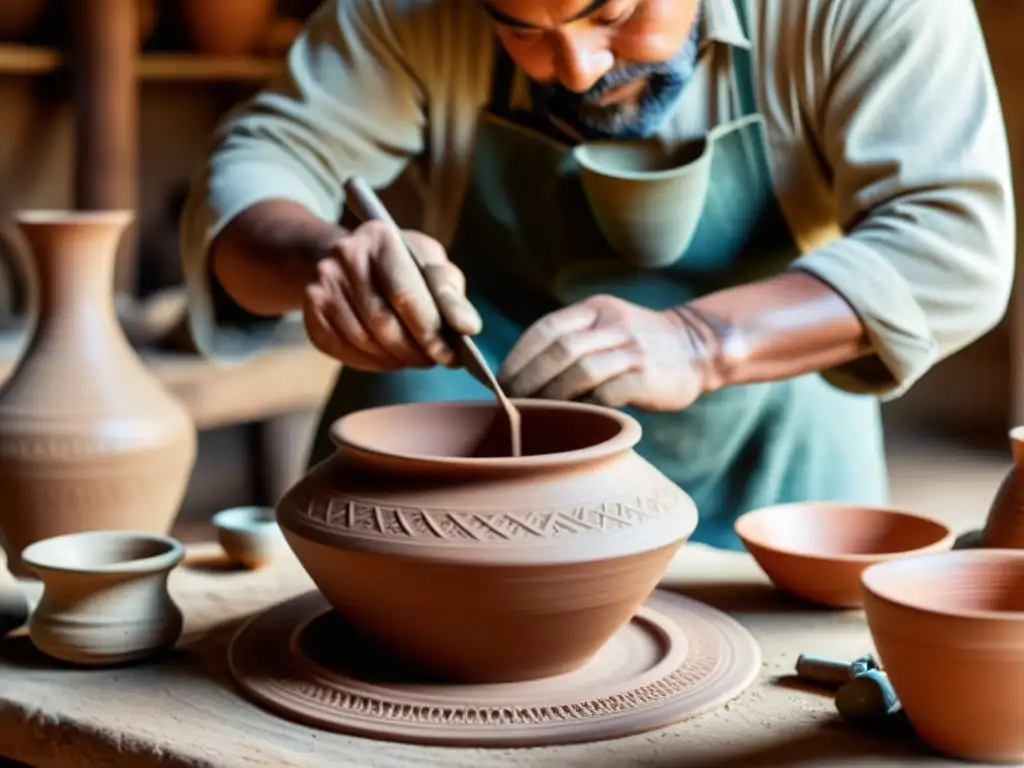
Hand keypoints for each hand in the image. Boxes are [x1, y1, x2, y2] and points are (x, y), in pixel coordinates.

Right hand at [302, 220, 481, 371]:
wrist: (351, 260)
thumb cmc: (403, 265)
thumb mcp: (431, 266)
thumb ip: (451, 294)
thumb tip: (468, 327)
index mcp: (380, 237)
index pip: (405, 295)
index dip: (431, 332)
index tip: (452, 356)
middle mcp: (344, 255)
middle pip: (382, 322)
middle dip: (415, 351)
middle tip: (435, 362)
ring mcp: (321, 282)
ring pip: (362, 340)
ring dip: (395, 359)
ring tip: (415, 359)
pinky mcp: (311, 310)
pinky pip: (342, 348)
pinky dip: (371, 363)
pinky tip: (389, 359)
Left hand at [498, 295, 708, 410]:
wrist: (698, 347)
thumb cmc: (639, 345)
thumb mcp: (606, 325)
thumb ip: (571, 340)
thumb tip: (519, 374)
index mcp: (595, 310)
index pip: (546, 329)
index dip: (518, 356)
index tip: (500, 381)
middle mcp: (613, 325)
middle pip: (559, 350)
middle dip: (528, 378)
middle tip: (510, 402)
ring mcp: (632, 350)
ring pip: (581, 371)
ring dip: (551, 394)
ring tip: (534, 412)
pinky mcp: (647, 377)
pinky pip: (607, 393)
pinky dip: (584, 406)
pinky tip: (571, 417)